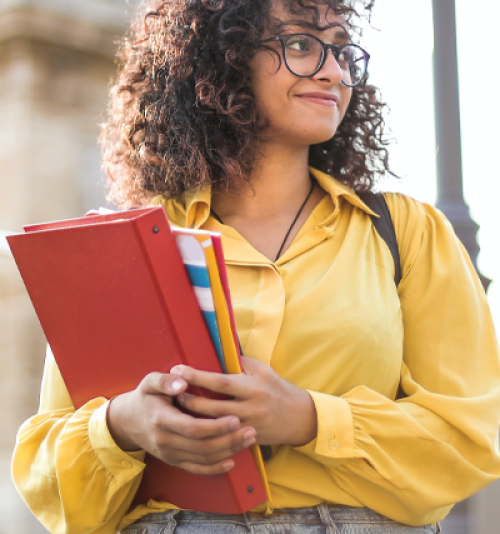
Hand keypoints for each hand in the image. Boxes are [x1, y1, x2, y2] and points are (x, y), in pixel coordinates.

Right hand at [106, 372, 256, 474]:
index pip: (193, 428)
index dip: (215, 426)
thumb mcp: (150, 382)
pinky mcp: (174, 461)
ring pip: (203, 458)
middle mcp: (165, 441)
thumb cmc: (145, 397)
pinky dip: (215, 468)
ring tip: (248, 439)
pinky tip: (232, 460)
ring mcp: (169, 454)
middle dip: (229, 440)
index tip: (235, 418)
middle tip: (251, 430)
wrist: (128, 421)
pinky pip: (196, 469)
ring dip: (228, 451)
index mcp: (161, 419)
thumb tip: (182, 382)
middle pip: (202, 446)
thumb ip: (165, 381)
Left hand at [172, 357, 317, 446]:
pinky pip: (222, 438)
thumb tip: (216, 351)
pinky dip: (205, 432)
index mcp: (253, 387)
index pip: (220, 382)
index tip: (179, 369)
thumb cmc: (277, 388)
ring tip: (176, 408)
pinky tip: (192, 427)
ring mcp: (247, 427)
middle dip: (189, 399)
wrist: (298, 417)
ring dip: (193, 417)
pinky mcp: (246, 440)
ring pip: (214, 425)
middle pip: (212, 407)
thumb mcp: (262, 370)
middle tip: (171, 392)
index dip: (197, 376)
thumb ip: (240, 362)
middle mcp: (250, 408)